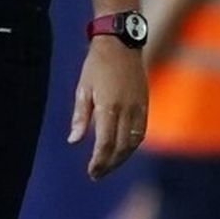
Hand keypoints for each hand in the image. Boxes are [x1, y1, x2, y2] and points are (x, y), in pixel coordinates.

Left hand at [68, 37, 148, 180]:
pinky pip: (141, 132)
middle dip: (109, 164)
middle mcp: (127, 111)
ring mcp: (139, 108)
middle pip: (120, 147)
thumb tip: (74, 141)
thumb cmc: (96, 66)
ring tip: (108, 166)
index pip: (105, 143)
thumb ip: (80, 116)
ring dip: (121, 158)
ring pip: (133, 142)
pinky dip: (132, 145)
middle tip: (96, 174)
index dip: (99, 161)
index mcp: (109, 107)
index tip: (91, 172)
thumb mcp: (83, 88)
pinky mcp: (145, 105)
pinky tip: (122, 150)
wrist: (121, 44)